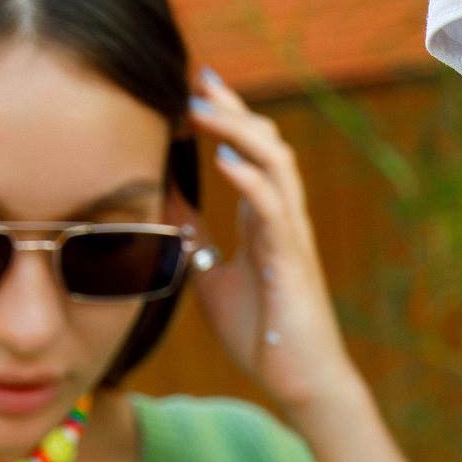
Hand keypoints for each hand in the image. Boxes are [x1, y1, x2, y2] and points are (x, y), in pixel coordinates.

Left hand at [185, 66, 361, 413]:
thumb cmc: (263, 336)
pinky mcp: (292, 261)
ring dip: (239, 131)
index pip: (249, 153)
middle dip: (233, 109)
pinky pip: (274, 208)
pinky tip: (224, 160)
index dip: (226, 116)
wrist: (300, 383)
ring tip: (203, 107)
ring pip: (275, 163)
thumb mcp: (210, 278)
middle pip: (265, 144)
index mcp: (264, 220)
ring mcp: (291, 236)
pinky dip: (250, 179)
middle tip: (198, 78)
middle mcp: (282, 218)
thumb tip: (160, 205)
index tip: (195, 85)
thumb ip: (193, 239)